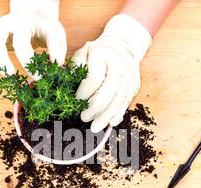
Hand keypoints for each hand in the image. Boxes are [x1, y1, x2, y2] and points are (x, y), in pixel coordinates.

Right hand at [0, 0, 66, 83]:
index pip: (21, 43)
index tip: (39, 79)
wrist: (31, 17)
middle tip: (12, 79)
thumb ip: (57, 49)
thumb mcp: (56, 33)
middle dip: (2, 62)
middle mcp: (3, 25)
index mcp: (22, 22)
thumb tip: (55, 67)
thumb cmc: (43, 28)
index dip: (29, 64)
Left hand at [73, 14, 151, 132]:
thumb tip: (66, 88)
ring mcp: (129, 75)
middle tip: (83, 118)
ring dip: (106, 116)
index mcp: (102, 54)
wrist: (123, 46)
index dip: (83, 93)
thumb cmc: (96, 53)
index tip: (75, 102)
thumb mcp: (81, 54)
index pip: (93, 79)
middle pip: (107, 92)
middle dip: (94, 108)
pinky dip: (118, 114)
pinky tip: (109, 123)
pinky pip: (126, 102)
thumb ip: (74, 69)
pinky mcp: (135, 84)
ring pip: (118, 100)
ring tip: (95, 127)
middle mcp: (119, 64)